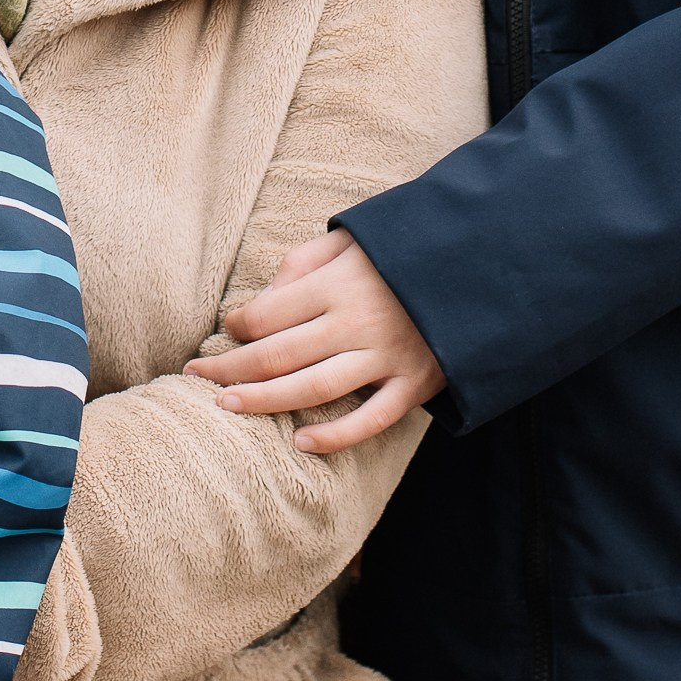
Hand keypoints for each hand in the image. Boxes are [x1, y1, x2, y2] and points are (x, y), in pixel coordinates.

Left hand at [183, 231, 448, 450]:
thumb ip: (305, 261)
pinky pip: (370, 419)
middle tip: (196, 380)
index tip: (225, 333)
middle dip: (230, 369)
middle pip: (277, 355)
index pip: (268, 313)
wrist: (484, 266)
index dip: (236, 327)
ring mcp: (387, 357)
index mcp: (339, 283)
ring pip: (312, 389)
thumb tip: (265, 296)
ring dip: (263, 401)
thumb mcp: (354, 239)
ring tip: (226, 408)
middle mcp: (357, 322)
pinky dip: (335, 436)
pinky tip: (300, 441)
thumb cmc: (406, 251)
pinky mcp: (415, 384)